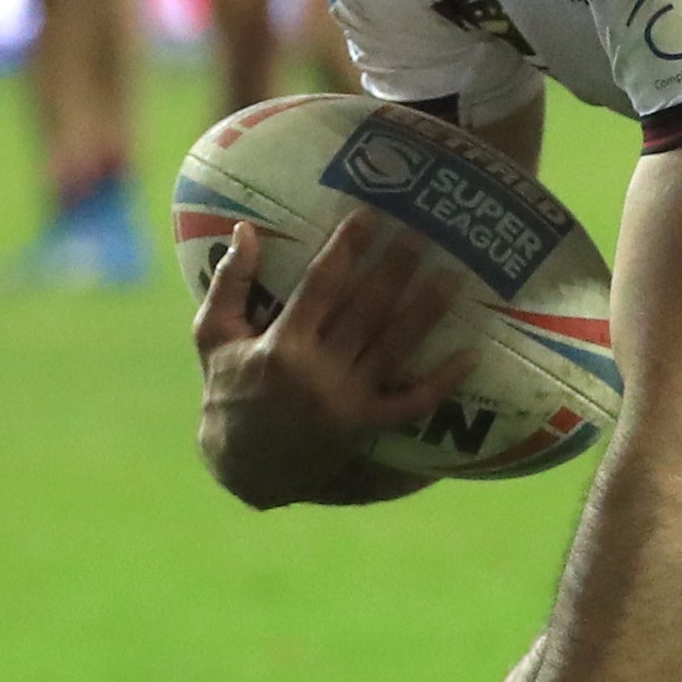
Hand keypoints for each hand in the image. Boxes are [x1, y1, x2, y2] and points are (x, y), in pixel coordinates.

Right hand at [191, 214, 479, 507]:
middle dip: (395, 270)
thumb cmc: (227, 389)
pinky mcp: (366, 425)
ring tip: (451, 278)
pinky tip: (469, 355)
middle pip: (366, 310)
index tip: (370, 216)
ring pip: (394, 347)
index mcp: (281, 345)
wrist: (242, 465)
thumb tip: (245, 229)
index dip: (346, 249)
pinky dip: (441, 381)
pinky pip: (411, 403)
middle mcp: (318, 371)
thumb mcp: (211, 335)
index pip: (320, 285)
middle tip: (424, 235)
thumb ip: (230, 282)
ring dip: (425, 311)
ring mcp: (346, 400)